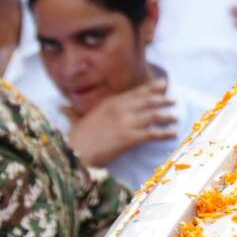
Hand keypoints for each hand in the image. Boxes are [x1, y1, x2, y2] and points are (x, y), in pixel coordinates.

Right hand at [67, 80, 181, 167]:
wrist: (72, 152)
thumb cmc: (74, 139)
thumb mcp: (78, 120)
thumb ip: (74, 112)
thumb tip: (60, 107)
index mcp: (110, 103)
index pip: (136, 92)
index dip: (152, 88)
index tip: (164, 84)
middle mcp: (120, 109)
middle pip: (148, 101)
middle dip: (163, 100)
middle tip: (174, 100)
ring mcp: (126, 123)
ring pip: (153, 115)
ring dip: (167, 116)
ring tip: (176, 117)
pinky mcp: (129, 138)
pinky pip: (152, 133)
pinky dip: (165, 133)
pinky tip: (173, 134)